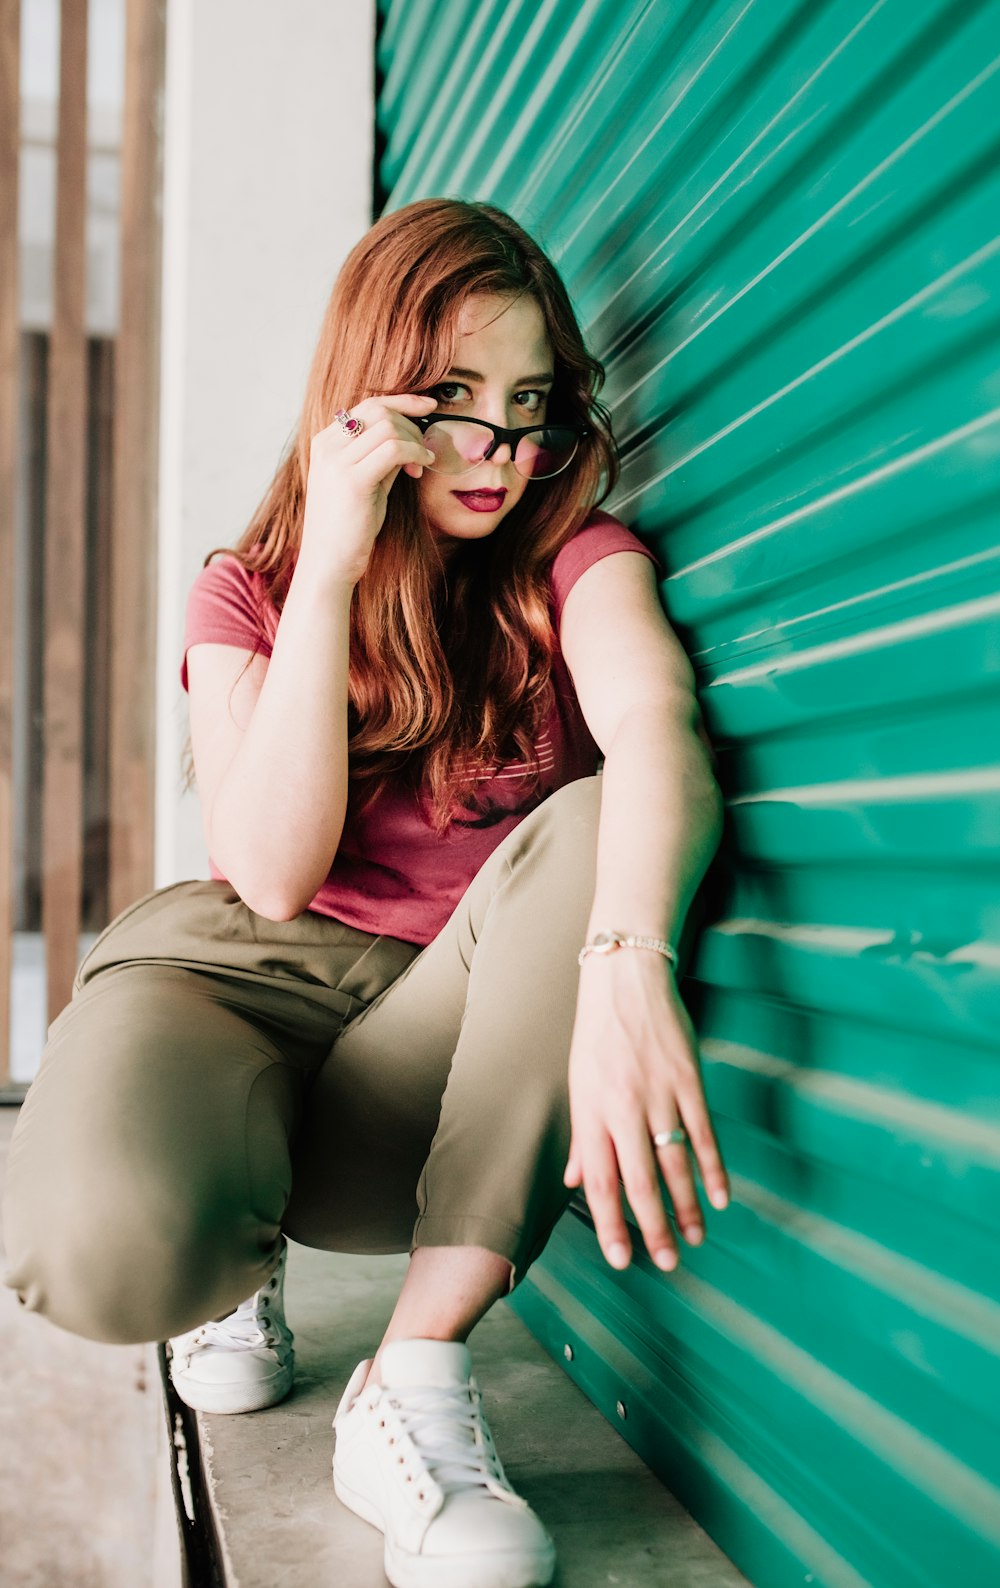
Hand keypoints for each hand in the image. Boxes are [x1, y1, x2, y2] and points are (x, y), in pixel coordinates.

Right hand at [298, 392, 437, 587]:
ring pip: (389, 427)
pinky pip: (394, 449)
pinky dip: (415, 453)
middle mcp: (327, 446)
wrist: (329, 563)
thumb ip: (383, 457)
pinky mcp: (353, 481)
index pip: (367, 405)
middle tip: (425, 448)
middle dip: (411, 422)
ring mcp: (337, 462)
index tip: (428, 405)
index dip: (402, 400)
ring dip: (414, 441)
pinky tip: (422, 467)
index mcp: (325, 442)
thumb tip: (412, 436)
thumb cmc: (349, 528)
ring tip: (422, 464)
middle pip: (379, 410)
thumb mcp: (367, 483)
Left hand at [563, 950, 729, 1271]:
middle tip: (666, 1263)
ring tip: (694, 1240)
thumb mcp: (578, 1083)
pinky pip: (704, 1134)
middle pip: (639, 1182)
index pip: (600, 1181)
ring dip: (686, 1207)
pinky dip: (713, 1169)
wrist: (626, 977)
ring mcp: (659, 1095)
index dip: (611, 1224)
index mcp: (591, 1111)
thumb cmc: (597, 1031)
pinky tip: (719, 1198)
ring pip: (675, 1164)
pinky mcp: (689, 1081)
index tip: (622, 1259)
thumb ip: (583, 1136)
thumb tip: (576, 1182)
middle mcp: (623, 1108)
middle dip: (652, 1229)